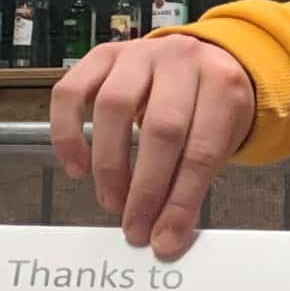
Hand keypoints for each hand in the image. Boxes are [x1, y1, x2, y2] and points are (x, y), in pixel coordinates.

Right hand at [48, 37, 255, 260]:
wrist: (200, 59)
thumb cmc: (209, 105)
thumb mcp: (220, 138)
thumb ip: (194, 182)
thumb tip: (165, 236)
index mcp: (222, 82)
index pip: (201, 149)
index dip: (180, 200)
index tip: (164, 237)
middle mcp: (180, 60)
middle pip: (161, 129)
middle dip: (145, 188)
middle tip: (135, 226)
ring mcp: (138, 54)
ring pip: (113, 108)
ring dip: (108, 165)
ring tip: (112, 201)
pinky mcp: (101, 55)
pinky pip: (70, 93)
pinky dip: (67, 134)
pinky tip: (78, 167)